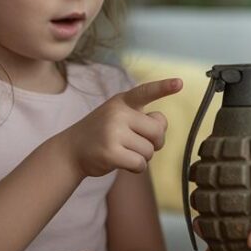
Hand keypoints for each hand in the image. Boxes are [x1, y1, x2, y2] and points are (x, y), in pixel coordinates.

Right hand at [61, 79, 181, 176]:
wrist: (71, 150)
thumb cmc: (102, 134)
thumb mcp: (118, 117)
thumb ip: (141, 119)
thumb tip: (160, 131)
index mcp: (122, 101)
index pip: (146, 92)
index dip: (164, 87)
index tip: (180, 83)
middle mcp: (118, 113)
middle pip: (158, 131)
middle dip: (155, 142)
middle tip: (139, 143)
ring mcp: (113, 132)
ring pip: (150, 150)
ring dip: (142, 156)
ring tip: (124, 151)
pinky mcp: (110, 152)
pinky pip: (140, 164)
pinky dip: (136, 167)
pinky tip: (122, 163)